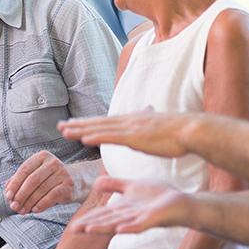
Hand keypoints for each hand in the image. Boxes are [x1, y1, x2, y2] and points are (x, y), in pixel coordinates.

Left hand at [5, 151, 75, 213]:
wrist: (75, 180)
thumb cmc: (50, 178)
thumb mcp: (35, 174)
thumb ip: (20, 179)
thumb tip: (7, 188)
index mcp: (41, 156)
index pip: (24, 170)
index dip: (14, 184)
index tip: (8, 196)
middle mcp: (53, 162)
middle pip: (32, 180)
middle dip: (21, 195)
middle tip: (14, 206)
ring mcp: (62, 173)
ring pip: (41, 189)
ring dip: (29, 202)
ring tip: (22, 210)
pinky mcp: (69, 184)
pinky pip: (53, 196)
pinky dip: (42, 204)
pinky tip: (35, 210)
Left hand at [57, 110, 195, 157]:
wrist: (190, 129)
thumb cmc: (177, 131)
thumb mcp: (159, 122)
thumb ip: (150, 117)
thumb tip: (148, 109)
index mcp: (132, 120)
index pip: (105, 122)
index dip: (88, 122)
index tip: (74, 124)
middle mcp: (127, 121)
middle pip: (97, 123)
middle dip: (77, 125)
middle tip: (59, 126)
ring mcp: (129, 128)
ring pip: (99, 129)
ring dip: (80, 130)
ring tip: (64, 132)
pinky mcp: (134, 137)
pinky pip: (111, 137)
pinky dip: (96, 137)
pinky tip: (84, 139)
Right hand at [70, 177, 193, 235]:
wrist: (182, 202)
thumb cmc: (159, 196)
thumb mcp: (132, 187)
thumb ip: (114, 185)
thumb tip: (96, 182)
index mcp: (124, 209)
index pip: (102, 215)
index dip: (88, 219)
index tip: (73, 225)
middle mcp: (129, 216)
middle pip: (107, 221)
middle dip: (91, 226)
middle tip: (74, 230)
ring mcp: (141, 219)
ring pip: (119, 224)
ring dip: (105, 228)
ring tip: (89, 230)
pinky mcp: (153, 219)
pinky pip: (140, 225)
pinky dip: (130, 228)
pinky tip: (120, 230)